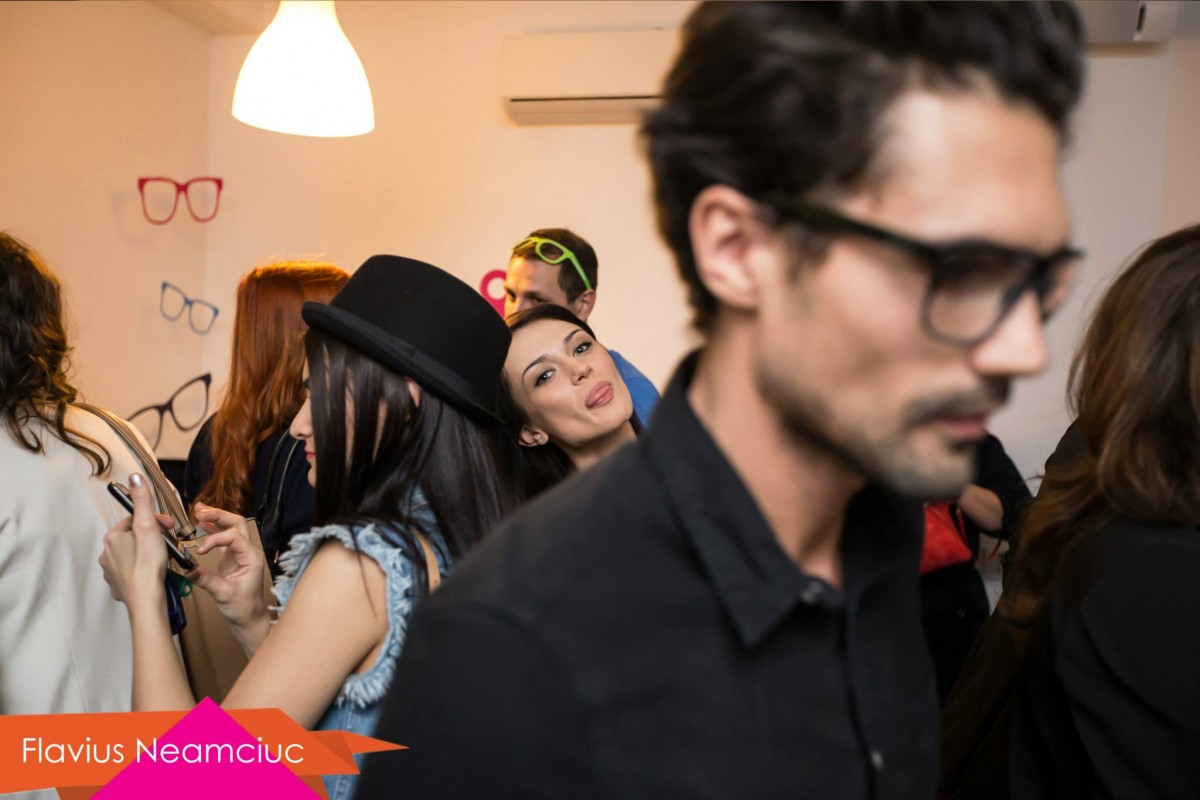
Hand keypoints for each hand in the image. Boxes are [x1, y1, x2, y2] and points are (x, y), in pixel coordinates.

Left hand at [99, 473, 173, 607]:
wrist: (146, 600)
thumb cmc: (148, 563)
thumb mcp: (148, 527)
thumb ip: (142, 501)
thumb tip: (135, 477)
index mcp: (113, 536)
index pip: (136, 520)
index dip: (156, 522)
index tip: (170, 528)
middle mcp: (107, 552)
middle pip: (134, 536)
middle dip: (153, 537)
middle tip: (169, 545)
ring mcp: (110, 570)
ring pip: (132, 553)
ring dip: (148, 552)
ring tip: (163, 560)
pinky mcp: (117, 584)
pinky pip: (130, 571)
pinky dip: (141, 569)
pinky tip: (152, 573)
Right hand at [186, 503, 268, 629]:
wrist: (248, 617)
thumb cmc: (242, 607)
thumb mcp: (223, 594)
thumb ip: (206, 580)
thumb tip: (188, 570)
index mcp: (251, 558)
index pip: (233, 537)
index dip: (215, 539)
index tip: (199, 550)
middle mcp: (247, 551)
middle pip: (236, 524)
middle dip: (218, 515)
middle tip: (200, 512)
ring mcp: (239, 553)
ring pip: (230, 528)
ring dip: (215, 518)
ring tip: (198, 510)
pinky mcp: (231, 557)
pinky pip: (223, 537)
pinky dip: (213, 529)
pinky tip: (201, 523)